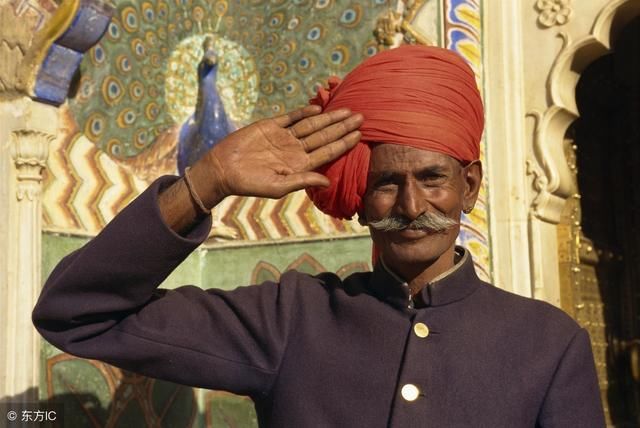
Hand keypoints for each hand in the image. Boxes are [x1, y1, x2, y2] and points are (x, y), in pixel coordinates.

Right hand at [195, 105, 362, 204]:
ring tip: (347, 110)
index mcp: (299, 165)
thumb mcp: (277, 187)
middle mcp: (295, 150)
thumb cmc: (249, 183)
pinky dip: (304, 112)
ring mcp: (284, 137)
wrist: (223, 169)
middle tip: (362, 117)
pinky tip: (318, 107)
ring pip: (311, 125)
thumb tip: (327, 181)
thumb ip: (303, 181)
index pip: (327, 152)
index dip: (344, 143)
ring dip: (329, 118)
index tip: (359, 135)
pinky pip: (291, 118)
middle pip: (324, 136)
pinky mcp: (270, 126)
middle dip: (342, 127)